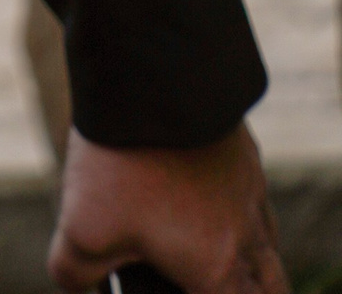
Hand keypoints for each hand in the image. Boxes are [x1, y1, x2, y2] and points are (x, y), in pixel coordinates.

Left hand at [48, 125, 286, 292]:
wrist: (149, 72)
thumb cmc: (121, 162)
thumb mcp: (81, 230)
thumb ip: (77, 274)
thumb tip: (78, 284)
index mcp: (216, 267)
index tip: (182, 287)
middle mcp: (246, 231)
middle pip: (267, 285)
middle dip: (250, 291)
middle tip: (218, 281)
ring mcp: (248, 183)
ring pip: (266, 237)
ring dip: (250, 254)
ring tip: (216, 252)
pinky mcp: (239, 144)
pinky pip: (251, 187)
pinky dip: (238, 202)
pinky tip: (207, 191)